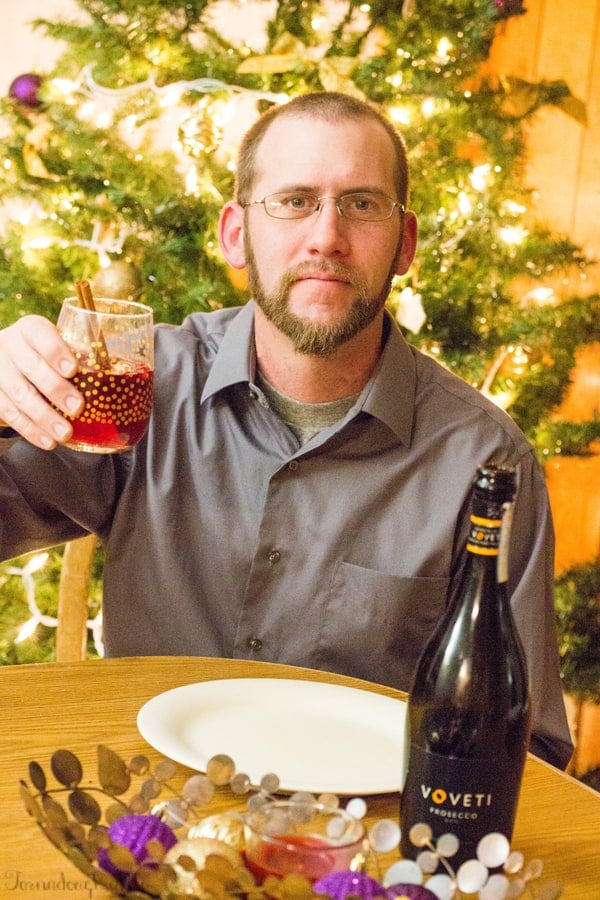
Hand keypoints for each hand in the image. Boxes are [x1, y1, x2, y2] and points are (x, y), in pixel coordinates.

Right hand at [0, 316, 83, 449]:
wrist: (5, 360)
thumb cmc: (43, 354)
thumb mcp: (58, 344)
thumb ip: (80, 354)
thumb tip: (124, 376)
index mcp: (30, 329)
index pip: (40, 334)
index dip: (56, 352)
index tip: (73, 370)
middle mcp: (10, 346)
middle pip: (31, 367)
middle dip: (55, 389)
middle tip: (78, 407)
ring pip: (19, 394)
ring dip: (44, 417)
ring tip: (64, 433)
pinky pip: (9, 413)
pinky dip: (30, 430)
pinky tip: (47, 441)